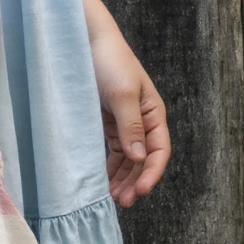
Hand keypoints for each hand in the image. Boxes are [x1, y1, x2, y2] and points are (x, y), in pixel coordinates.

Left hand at [82, 0, 171, 207]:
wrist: (84, 41)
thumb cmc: (109, 62)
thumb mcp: (122, 93)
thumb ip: (131, 126)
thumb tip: (139, 158)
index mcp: (153, 113)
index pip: (159, 150)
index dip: (152, 172)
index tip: (140, 191)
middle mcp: (142, 121)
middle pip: (143, 159)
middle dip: (135, 181)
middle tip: (122, 202)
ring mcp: (124, 124)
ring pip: (128, 160)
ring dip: (122, 179)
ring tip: (112, 198)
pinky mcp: (106, 124)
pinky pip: (112, 153)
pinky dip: (109, 168)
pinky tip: (103, 182)